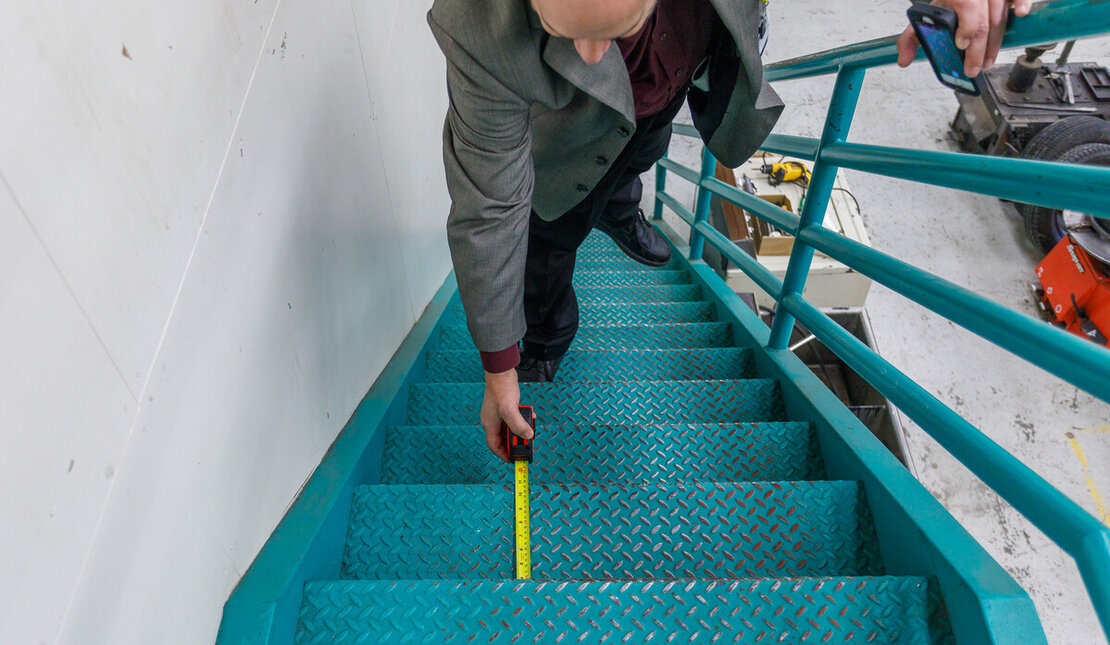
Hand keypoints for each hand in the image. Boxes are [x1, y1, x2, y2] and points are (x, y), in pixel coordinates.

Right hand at [480, 368, 533, 461]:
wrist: (501, 372)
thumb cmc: (501, 390)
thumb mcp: (510, 410)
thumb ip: (518, 425)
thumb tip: (528, 436)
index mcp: (489, 424)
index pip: (494, 445)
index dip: (503, 454)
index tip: (513, 460)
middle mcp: (492, 421)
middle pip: (502, 438)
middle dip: (514, 442)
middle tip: (524, 445)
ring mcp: (498, 414)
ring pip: (509, 429)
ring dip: (519, 430)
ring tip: (529, 430)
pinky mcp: (504, 407)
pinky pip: (513, 419)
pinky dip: (521, 420)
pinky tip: (529, 416)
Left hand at [896, 0, 1032, 76]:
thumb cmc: (947, 2)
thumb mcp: (925, 16)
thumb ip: (911, 37)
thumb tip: (904, 60)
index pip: (966, 8)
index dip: (967, 28)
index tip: (962, 45)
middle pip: (983, 22)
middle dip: (979, 49)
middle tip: (974, 68)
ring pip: (1000, 17)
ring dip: (995, 43)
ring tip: (987, 61)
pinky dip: (1021, 4)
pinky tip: (1021, 14)